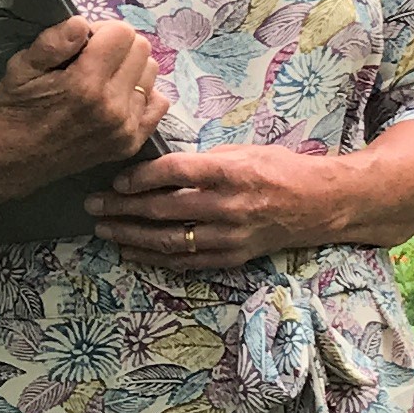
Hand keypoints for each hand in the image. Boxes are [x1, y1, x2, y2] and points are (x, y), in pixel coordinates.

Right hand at [0, 18, 161, 217]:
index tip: (85, 41)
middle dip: (119, 45)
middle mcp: (112, 105)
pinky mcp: (130, 143)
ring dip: (132, 67)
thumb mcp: (21, 67)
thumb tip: (83, 23)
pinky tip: (120, 96)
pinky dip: (143, 93)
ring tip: (105, 77)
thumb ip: (53, 41)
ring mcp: (124, 127)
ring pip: (151, 73)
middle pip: (142, 49)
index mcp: (85, 82)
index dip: (102, 29)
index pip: (122, 32)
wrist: (13, 160)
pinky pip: (159, 104)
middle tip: (94, 57)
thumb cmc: (15, 108)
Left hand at [86, 141, 341, 269]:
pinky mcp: (232, 257)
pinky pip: (187, 262)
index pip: (173, 172)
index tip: (116, 181)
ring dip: (131, 237)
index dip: (139, 177)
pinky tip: (132, 253)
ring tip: (105, 231)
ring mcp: (230, 236)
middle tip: (93, 206)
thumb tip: (157, 166)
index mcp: (229, 172)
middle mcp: (228, 206)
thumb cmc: (279, 169)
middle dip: (122, 208)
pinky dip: (156, 259)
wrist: (320, 205)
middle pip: (163, 209)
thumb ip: (202, 161)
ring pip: (169, 240)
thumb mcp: (242, 151)